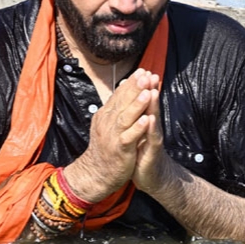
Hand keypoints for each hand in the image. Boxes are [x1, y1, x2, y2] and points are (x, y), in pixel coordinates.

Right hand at [63, 68, 157, 201]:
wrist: (97, 173)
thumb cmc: (107, 146)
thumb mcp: (108, 122)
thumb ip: (117, 105)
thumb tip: (124, 85)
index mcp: (106, 114)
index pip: (119, 94)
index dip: (131, 83)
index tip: (142, 70)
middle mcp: (108, 122)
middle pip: (122, 102)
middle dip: (135, 88)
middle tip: (146, 75)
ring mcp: (113, 135)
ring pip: (125, 117)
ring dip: (136, 105)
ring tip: (147, 93)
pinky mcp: (120, 149)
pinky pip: (129, 137)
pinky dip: (138, 128)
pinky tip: (147, 120)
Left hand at [131, 76, 170, 193]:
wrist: (151, 175)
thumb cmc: (141, 151)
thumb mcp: (136, 131)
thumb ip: (135, 115)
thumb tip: (130, 98)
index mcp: (144, 120)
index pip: (143, 101)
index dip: (141, 86)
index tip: (141, 70)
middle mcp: (150, 126)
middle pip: (150, 105)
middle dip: (150, 89)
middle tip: (150, 73)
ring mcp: (153, 138)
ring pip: (154, 119)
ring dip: (153, 105)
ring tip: (152, 91)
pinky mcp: (153, 151)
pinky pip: (152, 139)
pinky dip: (151, 129)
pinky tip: (150, 120)